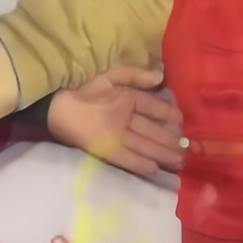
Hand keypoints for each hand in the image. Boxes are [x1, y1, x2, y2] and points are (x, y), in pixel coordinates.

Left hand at [47, 66, 183, 182]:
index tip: (183, 121)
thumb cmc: (81, 85)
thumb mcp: (109, 74)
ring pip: (143, 145)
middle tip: (186, 149)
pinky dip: (139, 163)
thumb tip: (160, 77)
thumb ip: (134, 74)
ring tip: (179, 160)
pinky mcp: (105, 148)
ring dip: (161, 153)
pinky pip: (125, 156)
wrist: (55, 100)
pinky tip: (154, 168)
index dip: (168, 114)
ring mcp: (116, 135)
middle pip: (152, 130)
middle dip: (169, 140)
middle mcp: (125, 119)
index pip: (153, 108)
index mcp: (128, 100)